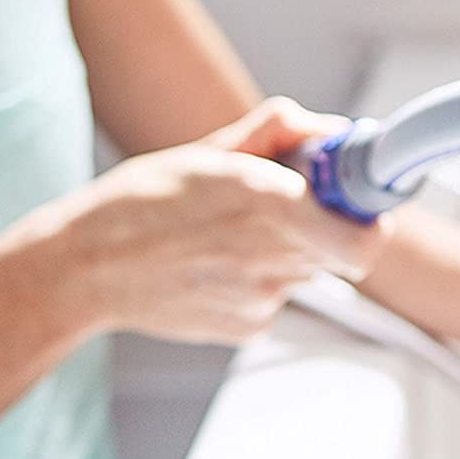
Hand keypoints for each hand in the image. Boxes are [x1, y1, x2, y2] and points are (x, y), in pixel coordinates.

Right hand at [58, 97, 385, 344]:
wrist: (86, 270)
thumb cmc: (140, 202)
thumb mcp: (208, 150)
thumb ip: (278, 132)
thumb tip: (329, 130)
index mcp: (263, 202)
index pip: (363, 236)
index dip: (373, 214)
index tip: (362, 192)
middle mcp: (268, 257)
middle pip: (340, 245)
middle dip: (323, 218)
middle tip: (284, 198)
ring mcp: (259, 299)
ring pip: (306, 267)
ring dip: (286, 246)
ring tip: (228, 231)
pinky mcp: (247, 328)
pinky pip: (277, 295)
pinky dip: (259, 277)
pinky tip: (214, 263)